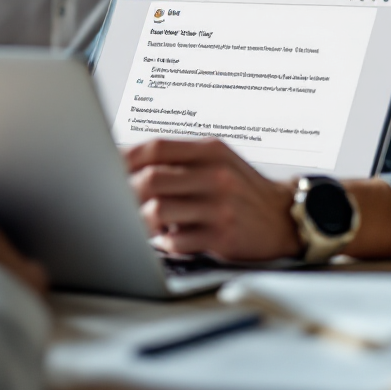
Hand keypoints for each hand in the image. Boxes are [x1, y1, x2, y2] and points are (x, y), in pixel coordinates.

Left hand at [126, 137, 300, 260]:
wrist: (285, 216)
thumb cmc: (243, 188)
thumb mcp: (218, 159)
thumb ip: (181, 158)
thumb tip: (129, 159)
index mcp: (211, 150)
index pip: (157, 147)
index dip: (125, 157)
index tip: (106, 165)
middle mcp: (216, 175)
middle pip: (152, 179)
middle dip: (126, 191)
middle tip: (114, 200)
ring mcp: (220, 207)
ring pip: (160, 211)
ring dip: (140, 220)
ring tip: (137, 222)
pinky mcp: (223, 237)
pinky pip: (178, 241)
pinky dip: (164, 242)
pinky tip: (166, 239)